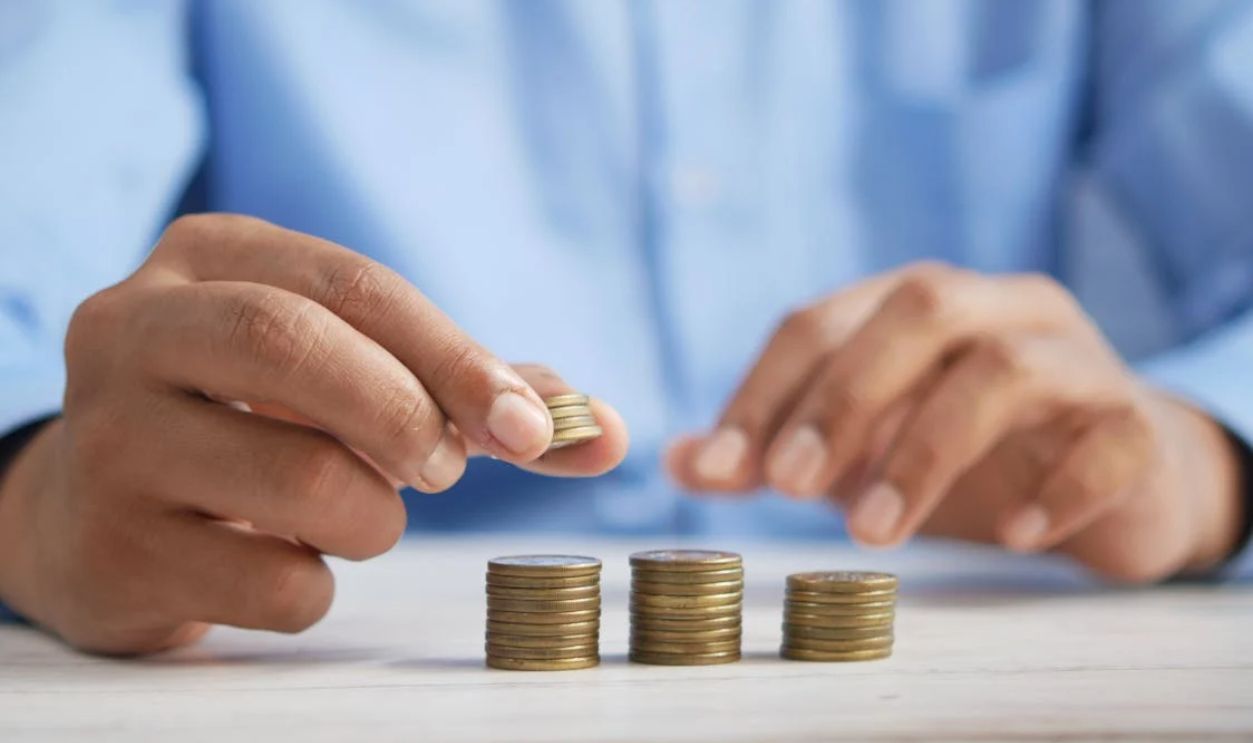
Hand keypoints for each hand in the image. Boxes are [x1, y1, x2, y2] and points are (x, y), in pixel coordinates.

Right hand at [0, 214, 627, 653]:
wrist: (99, 513)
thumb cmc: (257, 424)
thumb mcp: (346, 372)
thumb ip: (473, 392)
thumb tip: (606, 431)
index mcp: (208, 258)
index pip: (353, 284)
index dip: (457, 356)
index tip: (533, 427)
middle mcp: (135, 329)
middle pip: (295, 345)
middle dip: (407, 414)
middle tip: (444, 470)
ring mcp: (108, 439)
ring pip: (300, 480)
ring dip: (373, 517)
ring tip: (353, 514)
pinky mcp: (111, 547)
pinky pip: (272, 583)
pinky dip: (318, 586)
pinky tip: (283, 561)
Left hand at [667, 263, 1242, 581]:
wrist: (1116, 478)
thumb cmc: (968, 454)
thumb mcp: (860, 451)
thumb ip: (774, 451)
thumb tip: (678, 462)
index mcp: (915, 304)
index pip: (821, 320)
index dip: (763, 390)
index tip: (718, 468)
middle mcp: (997, 309)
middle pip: (918, 310)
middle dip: (843, 397)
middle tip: (789, 486)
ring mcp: (1076, 359)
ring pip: (1006, 369)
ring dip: (926, 450)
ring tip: (875, 533)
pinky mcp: (1136, 423)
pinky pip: (1108, 439)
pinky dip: (1056, 486)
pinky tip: (1012, 535)